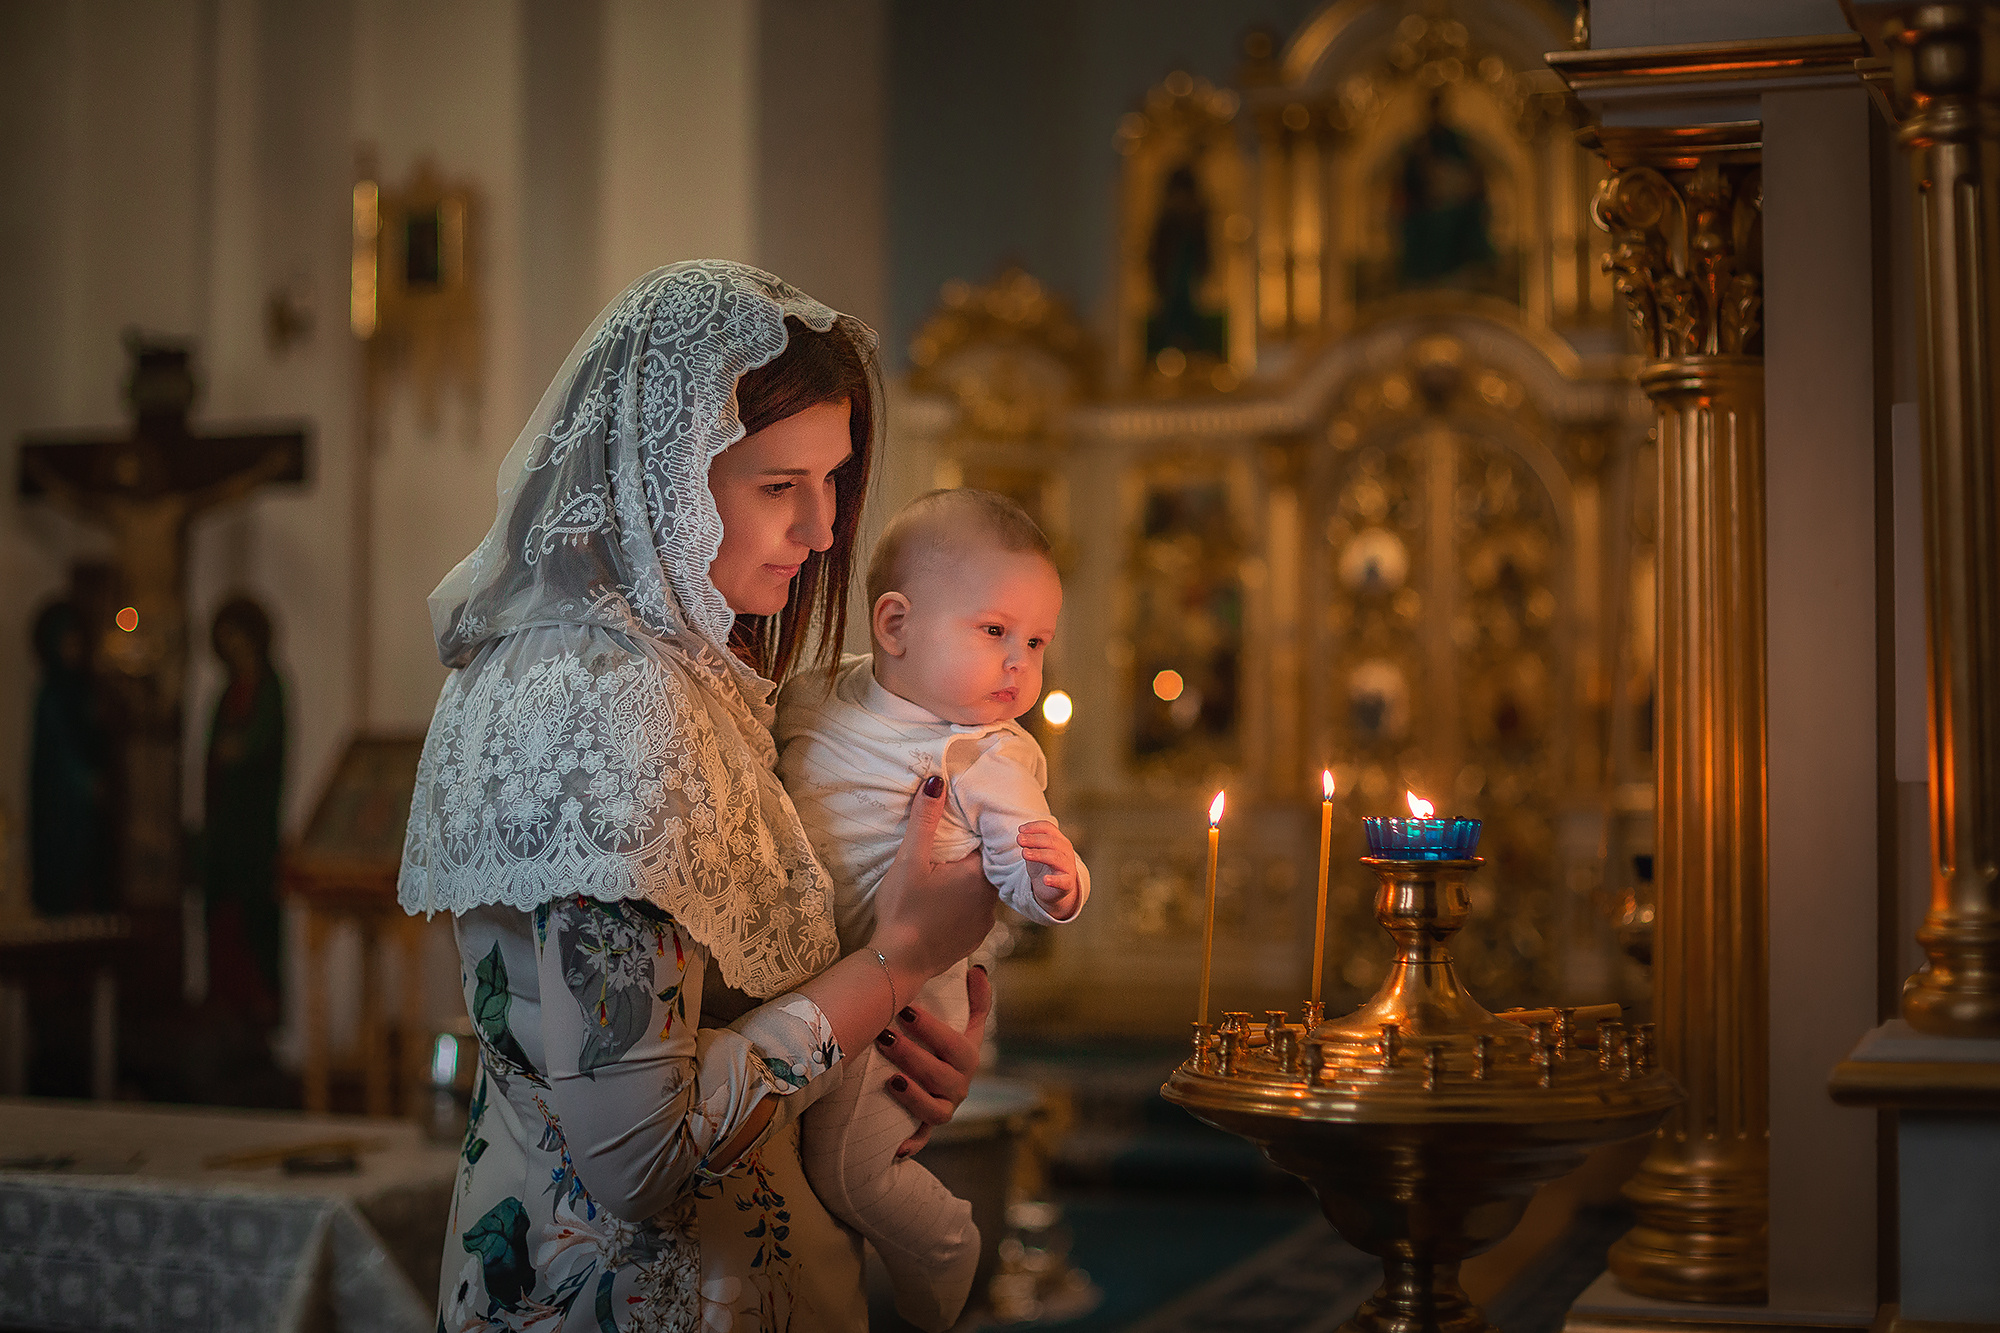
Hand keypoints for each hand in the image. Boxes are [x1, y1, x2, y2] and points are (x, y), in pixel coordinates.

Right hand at [869, 777, 997, 985]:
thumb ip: (925, 820)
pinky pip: (975, 913)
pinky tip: (944, 905)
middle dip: (971, 856)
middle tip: (949, 848)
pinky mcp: (974, 939)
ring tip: (945, 876)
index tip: (963, 825)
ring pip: (982, 891)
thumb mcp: (910, 859)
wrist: (899, 962)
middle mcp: (991, 899)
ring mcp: (985, 922)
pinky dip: (963, 906)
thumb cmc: (904, 909)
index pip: (988, 843)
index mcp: (979, 875)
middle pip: (986, 866)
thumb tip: (936, 781)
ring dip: (968, 883)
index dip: (976, 832)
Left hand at [881, 964, 991, 1158]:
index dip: (932, 1029)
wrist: (941, 1087)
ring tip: (889, 1080)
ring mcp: (945, 1109)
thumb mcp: (966, 1025)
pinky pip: (922, 1140)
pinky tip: (895, 1145)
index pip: (955, 1043)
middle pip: (940, 1075)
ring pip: (936, 1110)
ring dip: (913, 1096)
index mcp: (968, 1059)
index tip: (906, 1009)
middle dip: (911, 1055)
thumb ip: (977, 1000)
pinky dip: (911, 1144)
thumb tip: (978, 969)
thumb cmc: (947, 1047)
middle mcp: (960, 1086)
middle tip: (883, 1036)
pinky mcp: (927, 1129)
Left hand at [1018, 820, 1081, 917]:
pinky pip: (1063, 881)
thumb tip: (1021, 836)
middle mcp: (1066, 851)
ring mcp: (1069, 867)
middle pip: (1051, 841)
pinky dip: (1055, 880)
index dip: (1034, 827)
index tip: (1020, 829)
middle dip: (1034, 839)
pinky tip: (1045, 880)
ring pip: (1056, 857)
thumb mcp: (1036, 852)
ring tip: (1024, 853)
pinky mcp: (1068, 883)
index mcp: (1059, 840)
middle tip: (1019, 839)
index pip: (1048, 828)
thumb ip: (1030, 844)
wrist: (1055, 890)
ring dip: (1039, 854)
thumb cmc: (1045, 867)